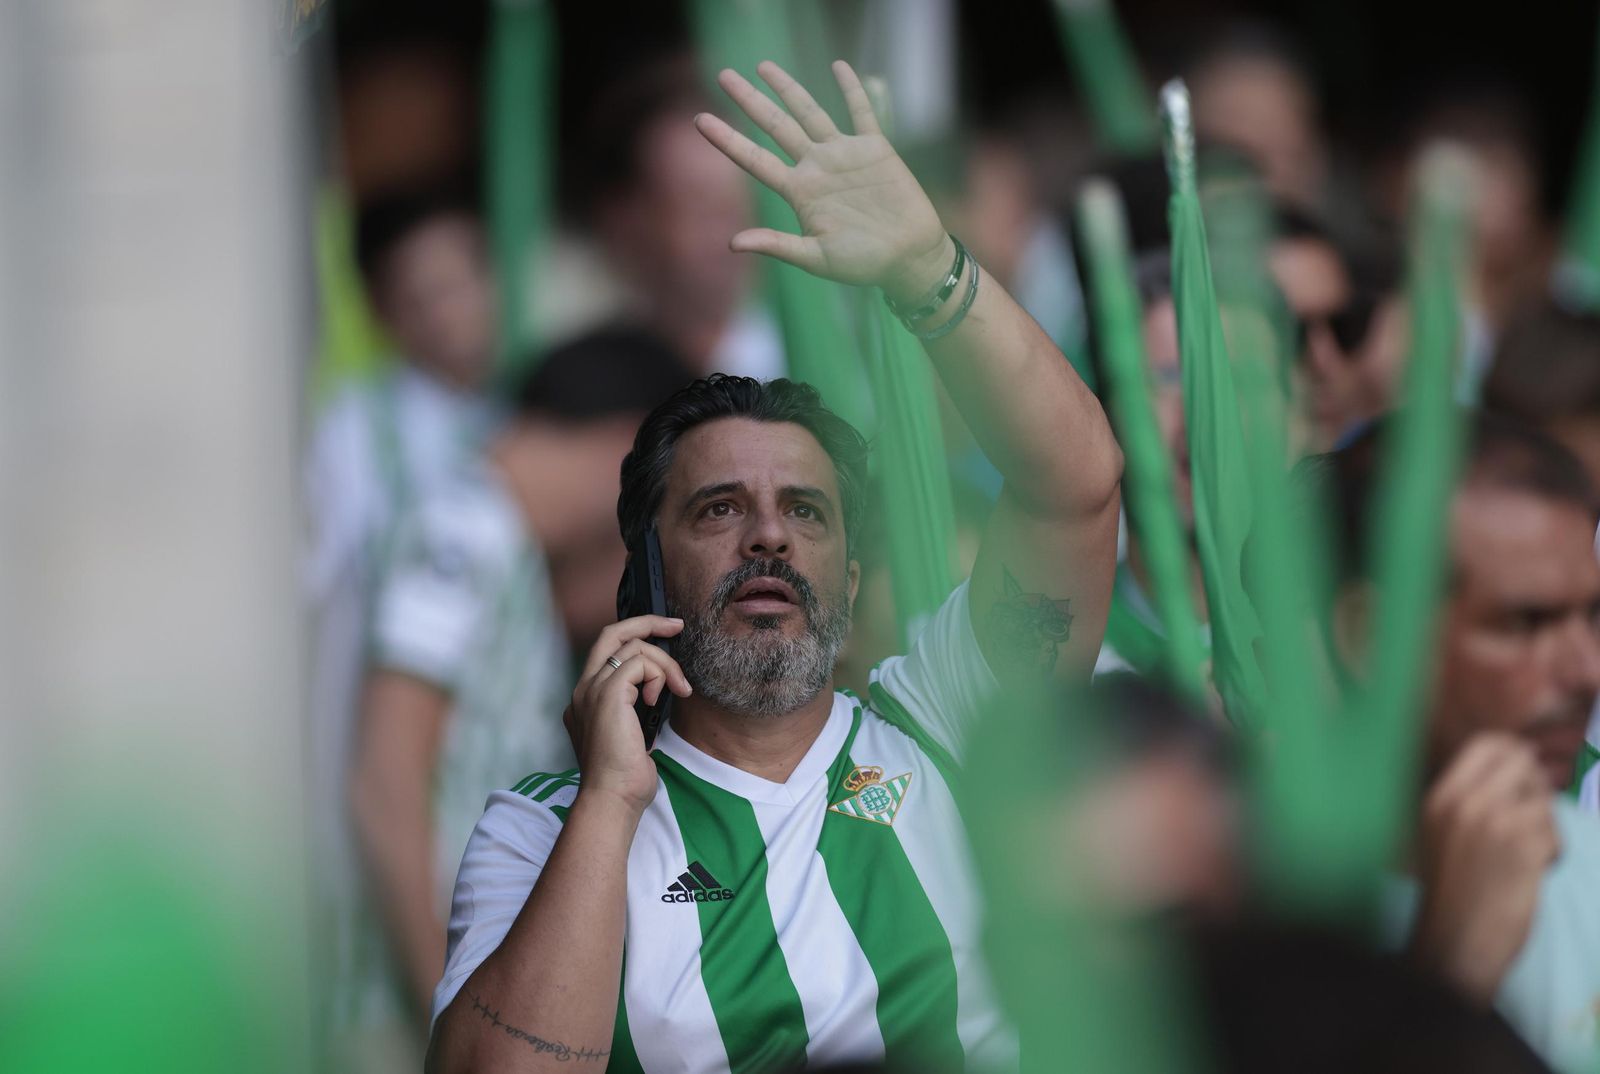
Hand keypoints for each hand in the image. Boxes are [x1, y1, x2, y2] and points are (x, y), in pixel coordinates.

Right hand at [565, 616, 690, 816]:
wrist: (612, 798)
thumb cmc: (624, 778)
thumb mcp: (631, 735)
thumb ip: (635, 708)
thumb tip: (659, 687)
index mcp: (586, 699)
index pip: (607, 652)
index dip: (635, 638)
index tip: (665, 638)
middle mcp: (583, 690)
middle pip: (612, 633)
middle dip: (647, 622)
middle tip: (677, 626)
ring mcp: (592, 690)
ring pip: (634, 647)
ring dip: (665, 664)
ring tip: (679, 690)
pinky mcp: (607, 694)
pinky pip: (640, 662)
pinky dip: (660, 675)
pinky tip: (662, 699)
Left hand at [694, 59, 953, 305]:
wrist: (909, 257)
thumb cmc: (863, 264)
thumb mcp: (817, 259)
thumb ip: (778, 246)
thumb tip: (733, 244)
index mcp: (799, 192)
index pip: (755, 159)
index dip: (727, 140)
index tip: (700, 120)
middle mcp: (816, 168)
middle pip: (776, 126)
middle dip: (750, 101)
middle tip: (724, 75)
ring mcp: (843, 155)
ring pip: (809, 113)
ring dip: (788, 89)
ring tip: (763, 66)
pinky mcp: (874, 149)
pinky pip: (860, 112)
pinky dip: (851, 89)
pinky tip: (838, 66)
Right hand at [1410, 733, 1559, 1003]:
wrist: (1456, 942)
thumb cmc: (1452, 891)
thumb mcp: (1442, 831)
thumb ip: (1469, 797)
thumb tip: (1519, 761)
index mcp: (1440, 797)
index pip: (1488, 743)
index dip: (1515, 755)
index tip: (1522, 778)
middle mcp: (1464, 803)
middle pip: (1522, 761)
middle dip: (1534, 787)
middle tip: (1528, 818)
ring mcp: (1494, 823)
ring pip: (1543, 798)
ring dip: (1545, 824)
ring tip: (1526, 852)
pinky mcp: (1523, 848)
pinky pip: (1555, 832)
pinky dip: (1552, 851)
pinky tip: (1532, 870)